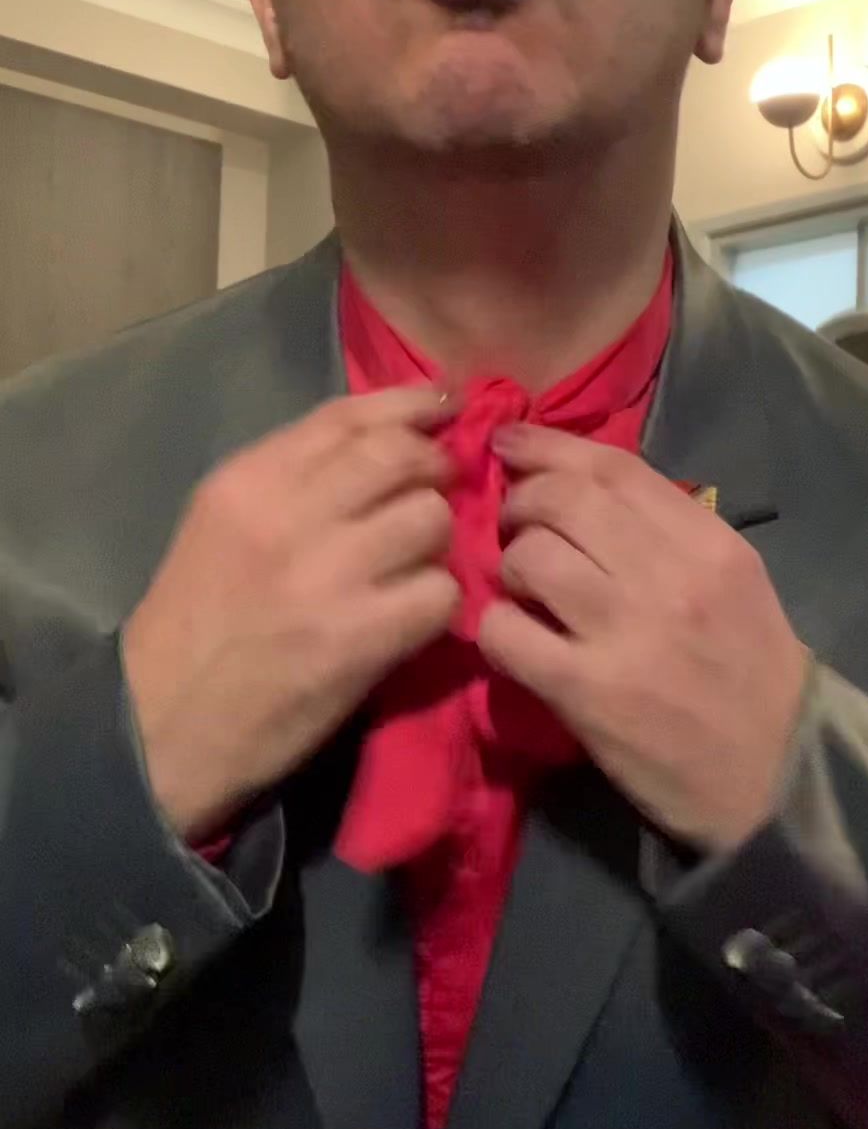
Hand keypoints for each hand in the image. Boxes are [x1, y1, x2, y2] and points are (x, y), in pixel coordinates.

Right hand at [122, 387, 459, 843]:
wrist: (163, 723)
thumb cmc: (196, 624)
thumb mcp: (221, 524)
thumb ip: (291, 479)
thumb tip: (384, 443)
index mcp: (247, 480)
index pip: (347, 417)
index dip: (410, 405)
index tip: (444, 405)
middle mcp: (288, 514)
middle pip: (399, 457)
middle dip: (434, 467)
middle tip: (444, 488)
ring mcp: (329, 574)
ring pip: (430, 518)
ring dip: (436, 541)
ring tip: (415, 563)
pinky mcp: (362, 636)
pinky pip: (440, 593)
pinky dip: (437, 602)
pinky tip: (414, 616)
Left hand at [476, 426, 808, 854]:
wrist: (775, 778)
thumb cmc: (751, 676)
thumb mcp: (736, 582)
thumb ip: (671, 531)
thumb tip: (584, 490)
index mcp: (709, 543)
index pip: (614, 467)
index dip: (549, 445)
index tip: (512, 442)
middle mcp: (670, 576)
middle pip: (563, 500)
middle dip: (519, 501)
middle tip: (512, 524)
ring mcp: (626, 633)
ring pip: (529, 557)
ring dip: (508, 566)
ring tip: (521, 590)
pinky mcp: (586, 692)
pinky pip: (506, 633)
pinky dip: (494, 628)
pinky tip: (511, 639)